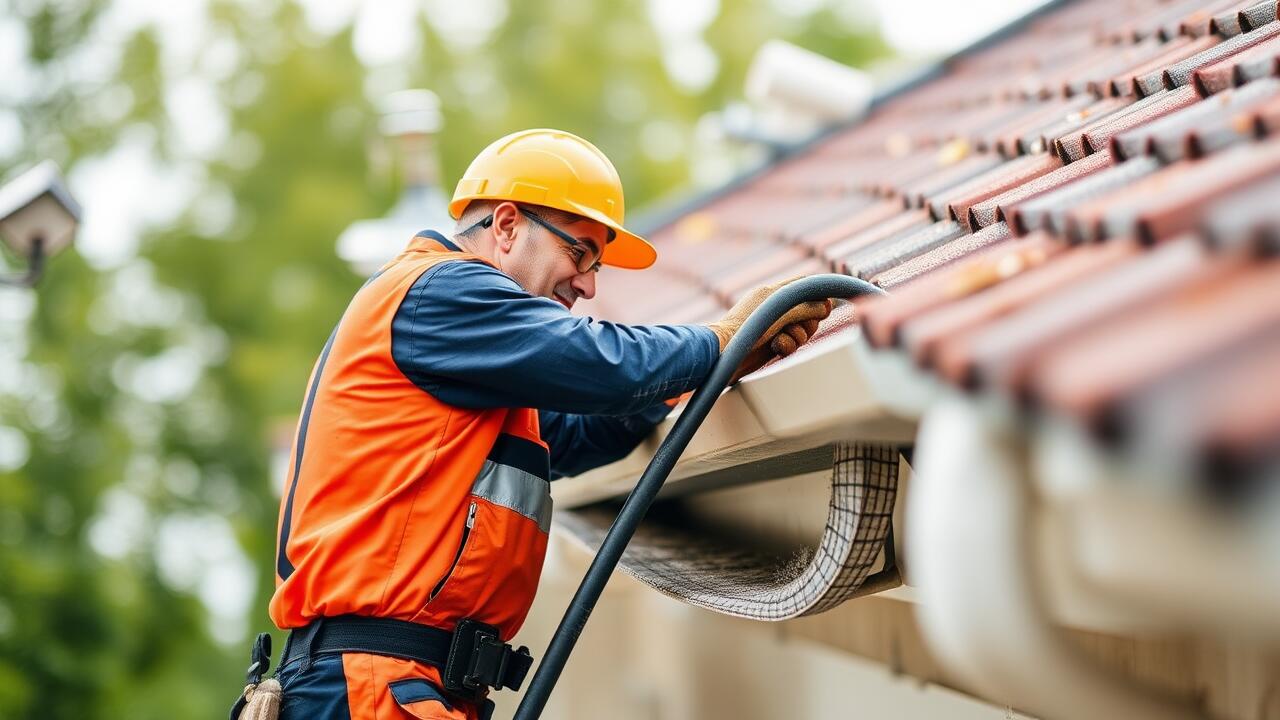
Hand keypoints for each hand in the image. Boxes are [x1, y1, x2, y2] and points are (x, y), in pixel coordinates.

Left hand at [705, 277, 832, 381]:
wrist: (725, 354)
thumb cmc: (748, 327)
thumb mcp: (780, 312)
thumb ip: (805, 308)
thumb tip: (826, 306)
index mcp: (773, 292)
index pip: (802, 285)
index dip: (817, 294)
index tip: (825, 305)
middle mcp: (773, 308)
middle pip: (808, 311)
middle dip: (809, 321)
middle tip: (800, 326)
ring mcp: (773, 327)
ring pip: (801, 330)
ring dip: (798, 336)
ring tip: (784, 338)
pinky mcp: (772, 345)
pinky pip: (791, 344)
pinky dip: (788, 346)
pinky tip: (777, 348)